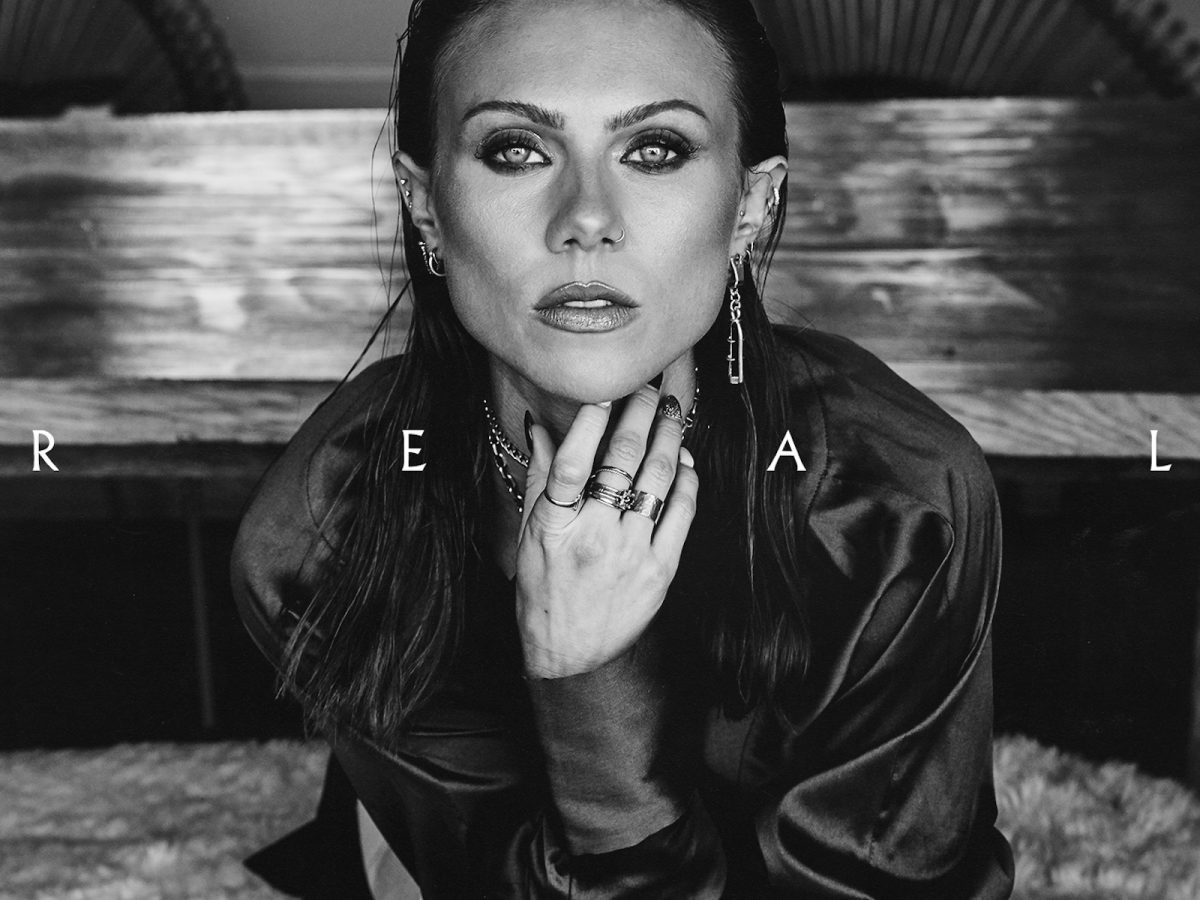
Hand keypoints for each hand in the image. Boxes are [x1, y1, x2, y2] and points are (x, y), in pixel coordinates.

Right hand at [516, 385, 698, 677]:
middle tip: (649, 389)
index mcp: (554, 527)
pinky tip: (684, 458)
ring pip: (658, 478)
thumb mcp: (530, 535)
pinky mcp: (661, 569)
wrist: (571, 656)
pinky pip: (681, 510)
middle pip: (623, 461)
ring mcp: (631, 553)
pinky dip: (686, 478)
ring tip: (672, 411)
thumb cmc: (544, 592)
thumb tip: (541, 426)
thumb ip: (540, 478)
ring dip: (669, 437)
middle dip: (641, 415)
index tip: (605, 392)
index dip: (590, 422)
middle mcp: (593, 537)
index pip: (572, 462)